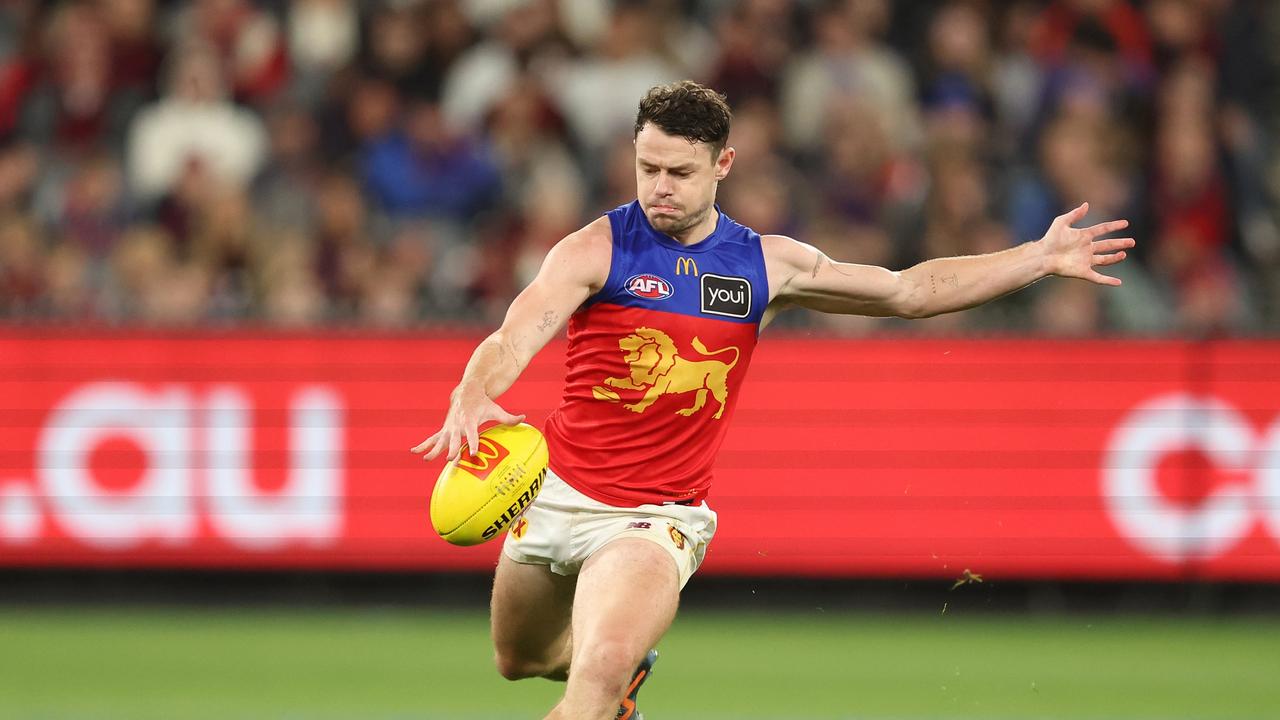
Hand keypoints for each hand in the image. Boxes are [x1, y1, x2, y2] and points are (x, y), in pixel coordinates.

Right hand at [410, 384, 525, 462]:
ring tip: (427, 459)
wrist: (466, 392)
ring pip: (440, 440)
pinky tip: (414, 451)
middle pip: (455, 439)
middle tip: (451, 460)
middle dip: (453, 449)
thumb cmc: (483, 403)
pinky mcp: (444, 429)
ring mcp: (449, 427)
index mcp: (471, 421)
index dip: (474, 443)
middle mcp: (458, 425)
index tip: (474, 454)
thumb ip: (509, 417)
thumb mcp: (496, 409)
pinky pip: (432, 438)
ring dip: (434, 449)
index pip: (473, 434)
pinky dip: (423, 444)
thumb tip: (524, 418)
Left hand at [1039, 202, 1134, 285]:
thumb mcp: (1061, 222)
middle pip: (1107, 245)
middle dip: (1120, 243)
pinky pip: (1098, 277)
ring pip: (1105, 259)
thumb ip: (1074, 214)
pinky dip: (1108, 281)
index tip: (1126, 223)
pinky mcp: (1083, 272)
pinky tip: (1118, 283)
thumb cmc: (1050, 239)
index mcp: (1084, 236)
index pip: (1102, 229)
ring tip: (1124, 254)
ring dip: (1115, 258)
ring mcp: (1086, 261)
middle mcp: (1087, 248)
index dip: (1114, 226)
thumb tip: (1086, 204)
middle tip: (1132, 241)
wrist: (1042, 256)